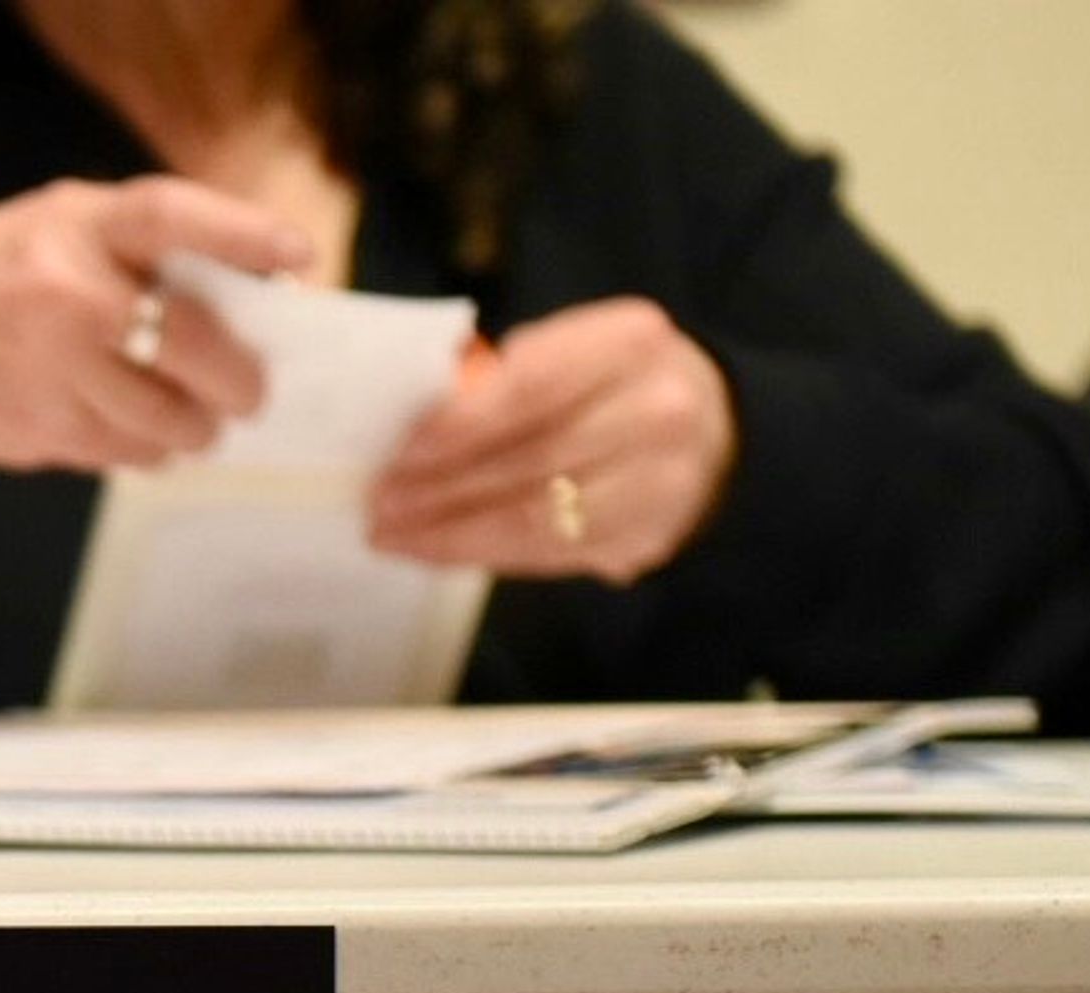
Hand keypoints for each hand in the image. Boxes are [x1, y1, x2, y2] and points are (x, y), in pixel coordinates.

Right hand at [0, 177, 311, 473]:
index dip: (242, 234)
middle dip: (235, 378)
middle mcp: (60, 295)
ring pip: (160, 418)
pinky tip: (138, 437)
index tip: (300, 258)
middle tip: (252, 392)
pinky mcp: (32, 432)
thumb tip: (246, 292)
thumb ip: (132, 249)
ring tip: (196, 423)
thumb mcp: (50, 229)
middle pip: (185, 343)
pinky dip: (143, 450)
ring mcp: (44, 371)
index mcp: (70, 226)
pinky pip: (118, 453)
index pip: (170, 217)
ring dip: (192, 428)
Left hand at [370, 299, 738, 583]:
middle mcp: (658, 408)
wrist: (712, 433)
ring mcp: (660, 481)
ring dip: (449, 532)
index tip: (401, 449)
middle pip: (528, 457)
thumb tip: (411, 418)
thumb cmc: (611, 386)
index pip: (533, 385)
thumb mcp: (576, 352)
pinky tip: (434, 550)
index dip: (461, 422)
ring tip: (390, 534)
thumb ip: (510, 377)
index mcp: (631, 341)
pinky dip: (482, 554)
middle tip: (377, 501)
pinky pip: (547, 553)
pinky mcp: (646, 538)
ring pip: (533, 516)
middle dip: (439, 486)